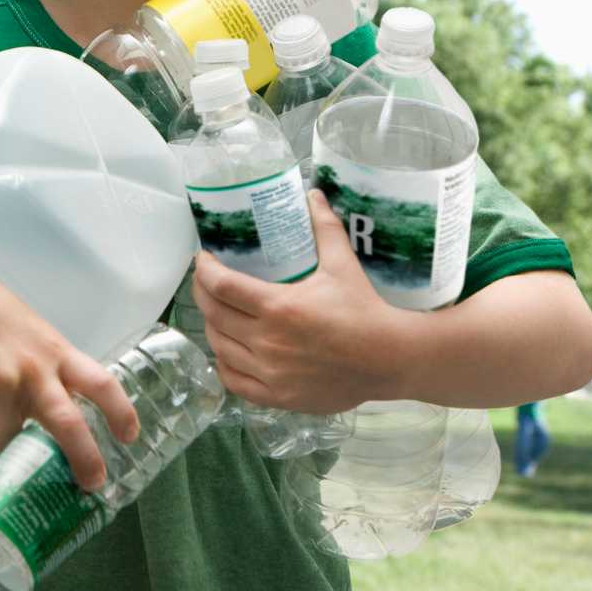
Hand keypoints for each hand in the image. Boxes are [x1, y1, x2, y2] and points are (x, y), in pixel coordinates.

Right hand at [0, 258, 137, 490]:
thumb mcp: (31, 334)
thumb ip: (47, 364)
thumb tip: (59, 398)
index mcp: (58, 353)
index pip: (102, 383)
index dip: (121, 412)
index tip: (130, 437)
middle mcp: (38, 370)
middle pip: (68, 423)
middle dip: (84, 457)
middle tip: (91, 482)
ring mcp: (7, 382)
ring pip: (11, 440)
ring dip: (3, 465)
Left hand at [191, 189, 419, 413]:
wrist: (388, 358)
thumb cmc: (364, 310)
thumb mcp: (342, 265)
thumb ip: (324, 228)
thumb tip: (313, 194)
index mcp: (278, 307)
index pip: (222, 285)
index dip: (204, 269)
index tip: (203, 258)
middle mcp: (267, 341)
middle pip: (214, 315)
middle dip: (202, 293)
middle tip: (205, 280)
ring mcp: (269, 373)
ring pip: (219, 347)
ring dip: (211, 326)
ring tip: (217, 311)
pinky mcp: (276, 396)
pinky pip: (234, 380)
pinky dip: (224, 363)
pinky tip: (228, 349)